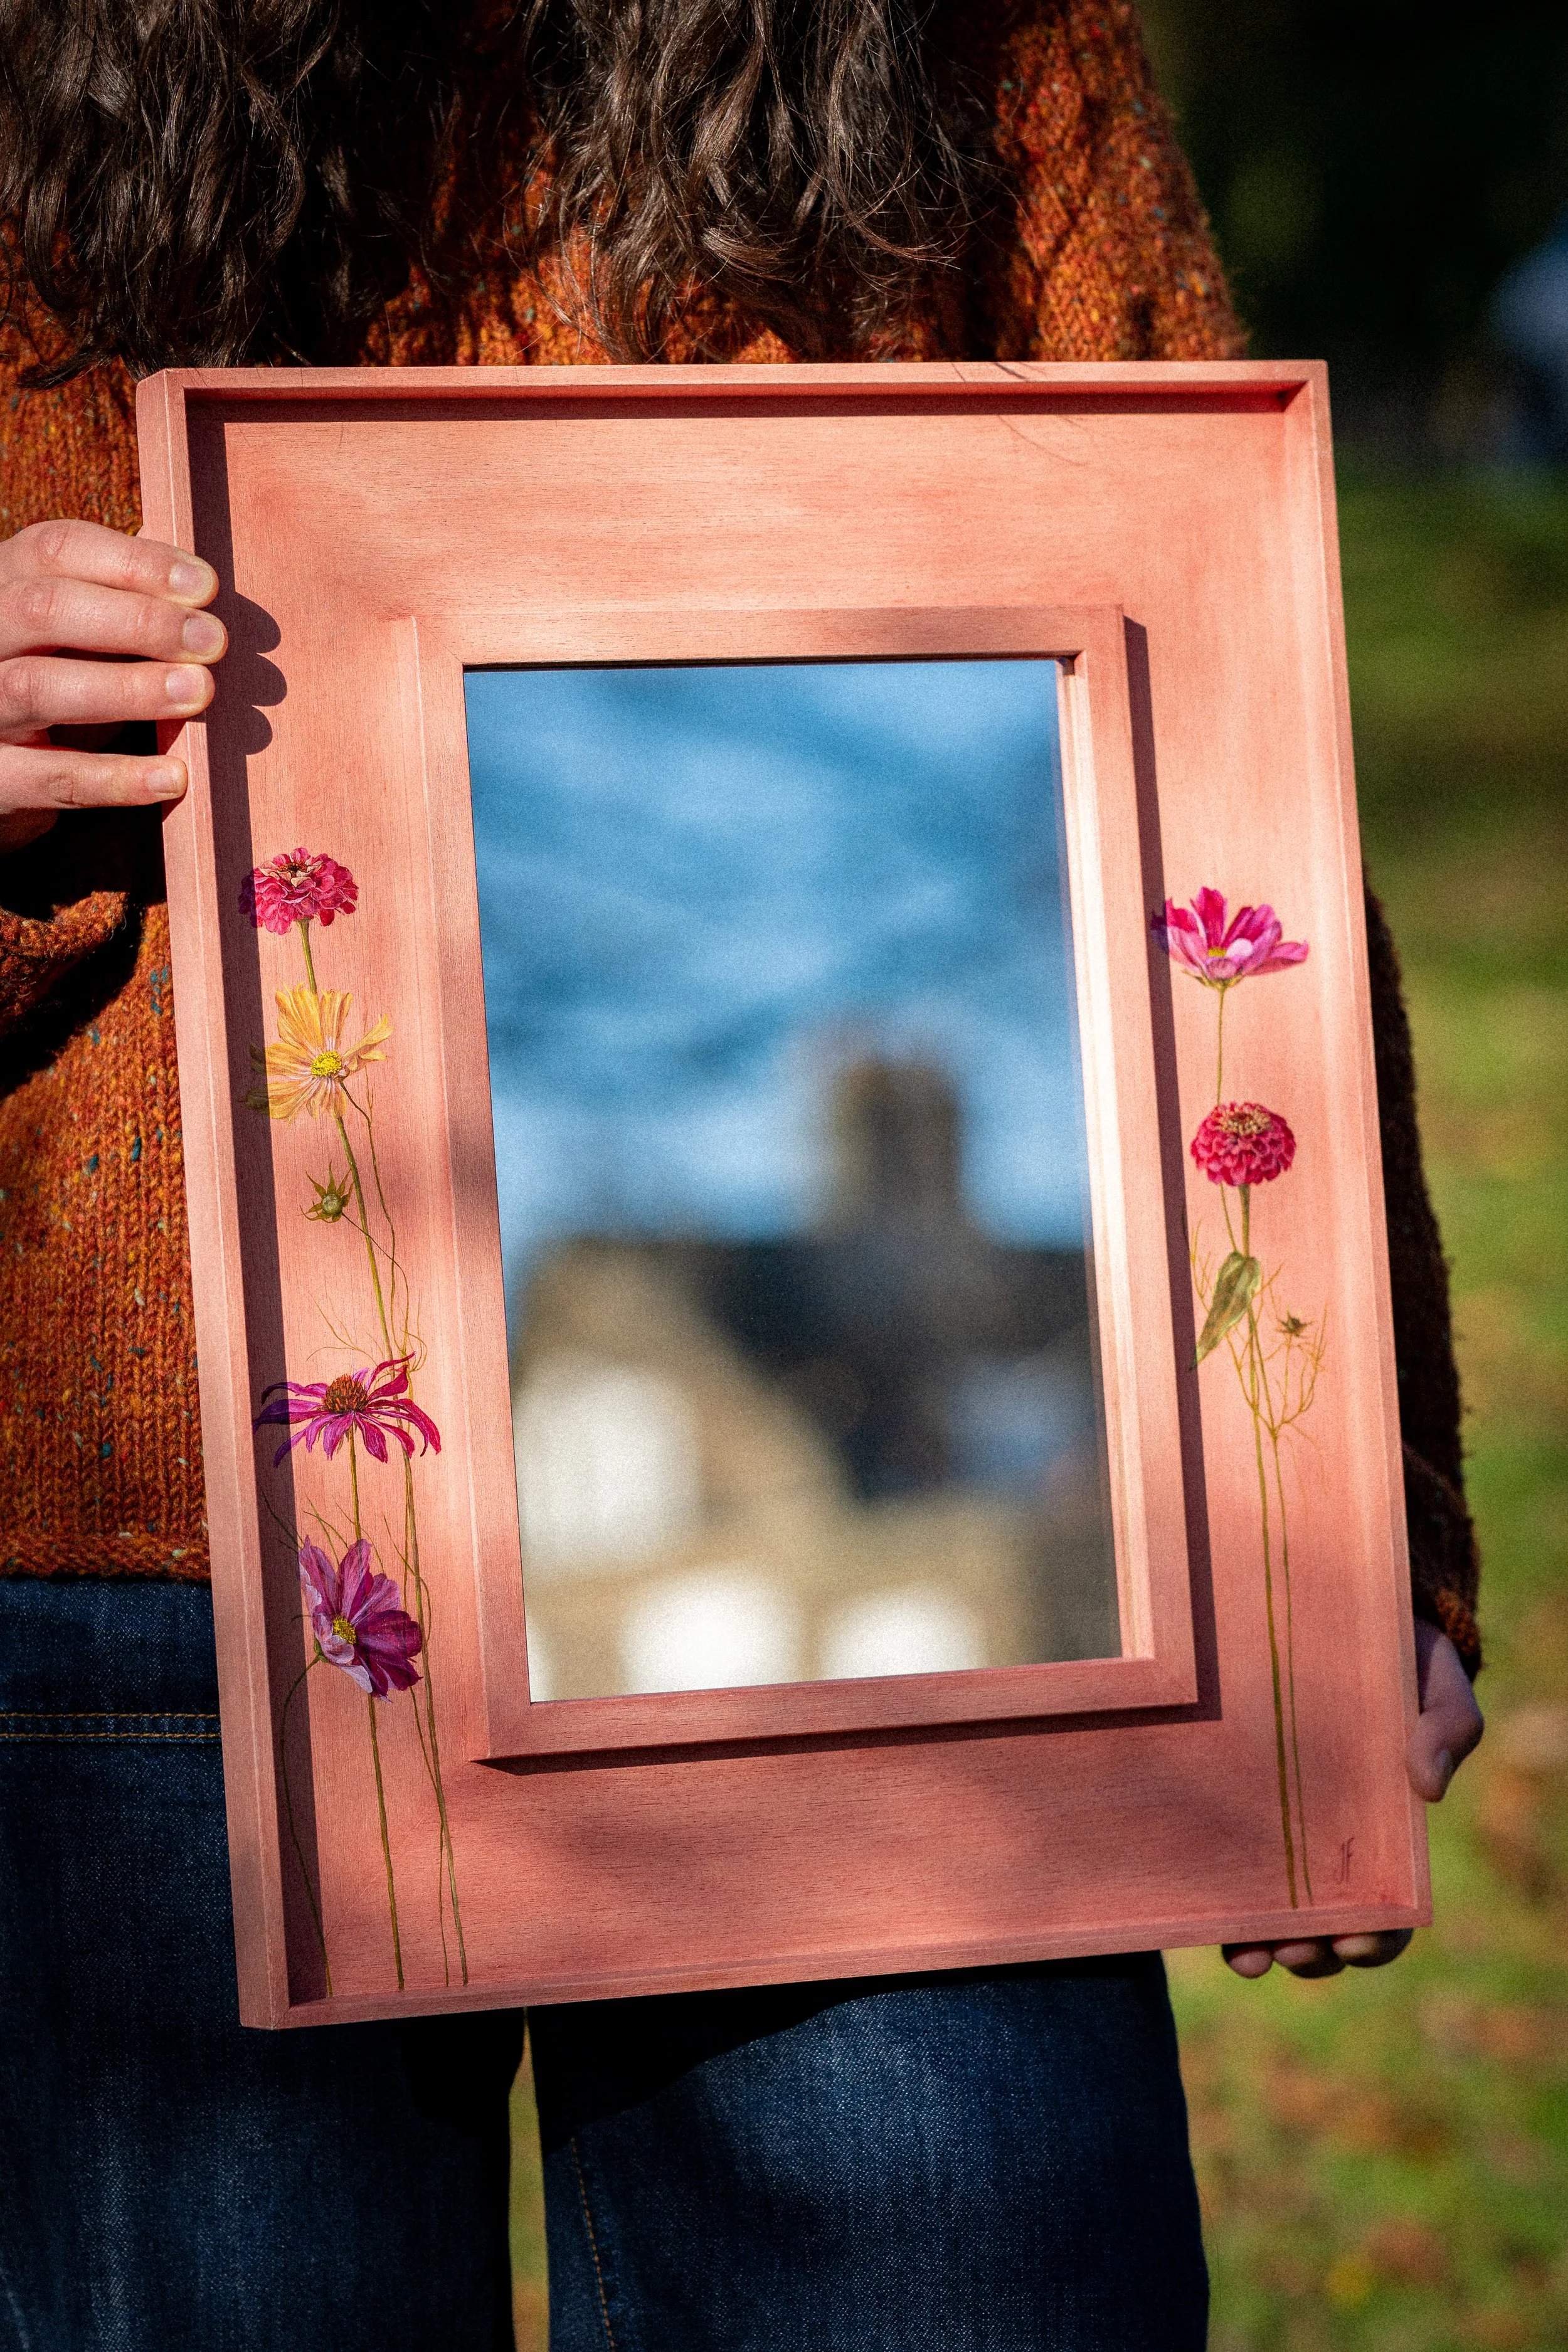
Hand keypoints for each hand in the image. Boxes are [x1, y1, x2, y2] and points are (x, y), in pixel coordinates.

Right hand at [0, 519, 225, 853]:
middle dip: (137, 620)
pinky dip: (115, 778)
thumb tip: (211, 606)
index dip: (134, 561)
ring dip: (127, 689)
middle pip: (43, 609)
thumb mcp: (76, 636)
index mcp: (4, 587)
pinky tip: (172, 776)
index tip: (205, 585)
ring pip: (38, 688)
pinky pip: (52, 779)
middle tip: (211, 640)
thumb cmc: (53, 685)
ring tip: (198, 692)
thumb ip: (126, 612)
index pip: (56, 550)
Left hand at [1223, 1620, 1483, 1979]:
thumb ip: (1447, 1726)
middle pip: (1324, 1929)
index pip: (1386, 1911)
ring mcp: (1271, 1831)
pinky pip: (1218, 1869)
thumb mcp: (1435, 1684)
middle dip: (1312, 1955)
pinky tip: (1203, 1917)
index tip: (1358, 1940)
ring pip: (1268, 1915)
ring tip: (1249, 1955)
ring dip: (1260, 1947)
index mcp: (1381, 1835)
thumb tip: (1429, 1787)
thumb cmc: (1396, 1657)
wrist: (1331, 1614)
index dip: (1377, 1939)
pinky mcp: (1226, 1804)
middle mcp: (1324, 1845)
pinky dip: (1215, 1905)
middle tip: (1297, 1953)